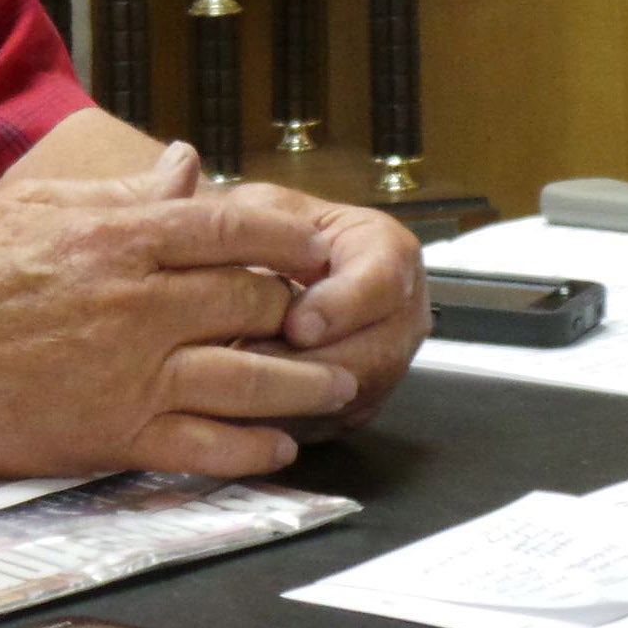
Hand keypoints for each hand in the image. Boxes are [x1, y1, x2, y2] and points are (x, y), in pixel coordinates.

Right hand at [0, 143, 358, 482]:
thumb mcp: (38, 205)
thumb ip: (122, 191)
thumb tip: (186, 165)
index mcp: (117, 238)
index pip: (230, 231)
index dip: (286, 241)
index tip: (312, 250)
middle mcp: (136, 304)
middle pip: (252, 302)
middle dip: (301, 310)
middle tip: (328, 316)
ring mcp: (131, 372)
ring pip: (250, 377)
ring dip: (305, 382)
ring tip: (336, 382)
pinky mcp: (117, 433)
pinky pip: (209, 445)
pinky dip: (255, 448)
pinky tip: (280, 445)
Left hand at [222, 182, 429, 437]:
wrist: (256, 266)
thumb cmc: (261, 229)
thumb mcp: (258, 206)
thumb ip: (251, 221)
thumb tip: (227, 228)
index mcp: (387, 252)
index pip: (382, 283)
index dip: (341, 307)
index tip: (296, 325)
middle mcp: (401, 313)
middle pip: (375, 353)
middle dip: (311, 363)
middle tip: (252, 364)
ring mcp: (386, 363)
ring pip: (352, 395)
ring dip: (294, 395)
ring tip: (238, 384)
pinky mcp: (357, 402)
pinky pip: (330, 421)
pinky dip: (285, 417)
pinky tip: (241, 408)